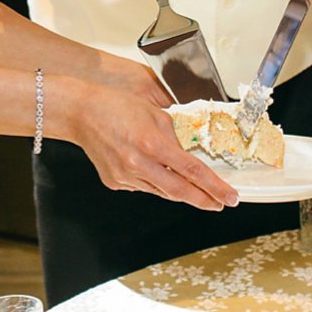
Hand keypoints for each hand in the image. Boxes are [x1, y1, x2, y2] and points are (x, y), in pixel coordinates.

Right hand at [69, 75, 238, 209]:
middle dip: (204, 199)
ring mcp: (125, 176)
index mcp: (152, 143)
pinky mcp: (115, 183)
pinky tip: (157, 174)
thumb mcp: (155, 114)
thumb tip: (187, 157)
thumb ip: (174, 138)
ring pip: (162, 191)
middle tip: (220, 204)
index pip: (192, 170)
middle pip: (180, 191)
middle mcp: (138, 164)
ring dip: (181, 192)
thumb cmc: (116, 107)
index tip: (229, 196)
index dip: (214, 186)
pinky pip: (144, 187)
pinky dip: (156, 183)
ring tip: (196, 192)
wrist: (82, 113)